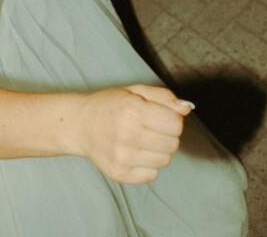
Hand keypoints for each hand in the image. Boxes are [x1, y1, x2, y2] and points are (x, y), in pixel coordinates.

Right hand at [75, 84, 190, 183]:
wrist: (79, 124)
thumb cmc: (108, 105)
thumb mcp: (134, 92)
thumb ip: (163, 97)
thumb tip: (187, 108)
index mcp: (132, 110)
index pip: (176, 124)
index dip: (173, 119)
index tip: (162, 117)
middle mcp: (127, 134)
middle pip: (173, 144)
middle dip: (167, 135)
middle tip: (151, 128)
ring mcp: (122, 157)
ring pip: (165, 161)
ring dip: (159, 151)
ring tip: (142, 141)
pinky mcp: (119, 174)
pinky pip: (152, 175)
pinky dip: (149, 165)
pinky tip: (135, 153)